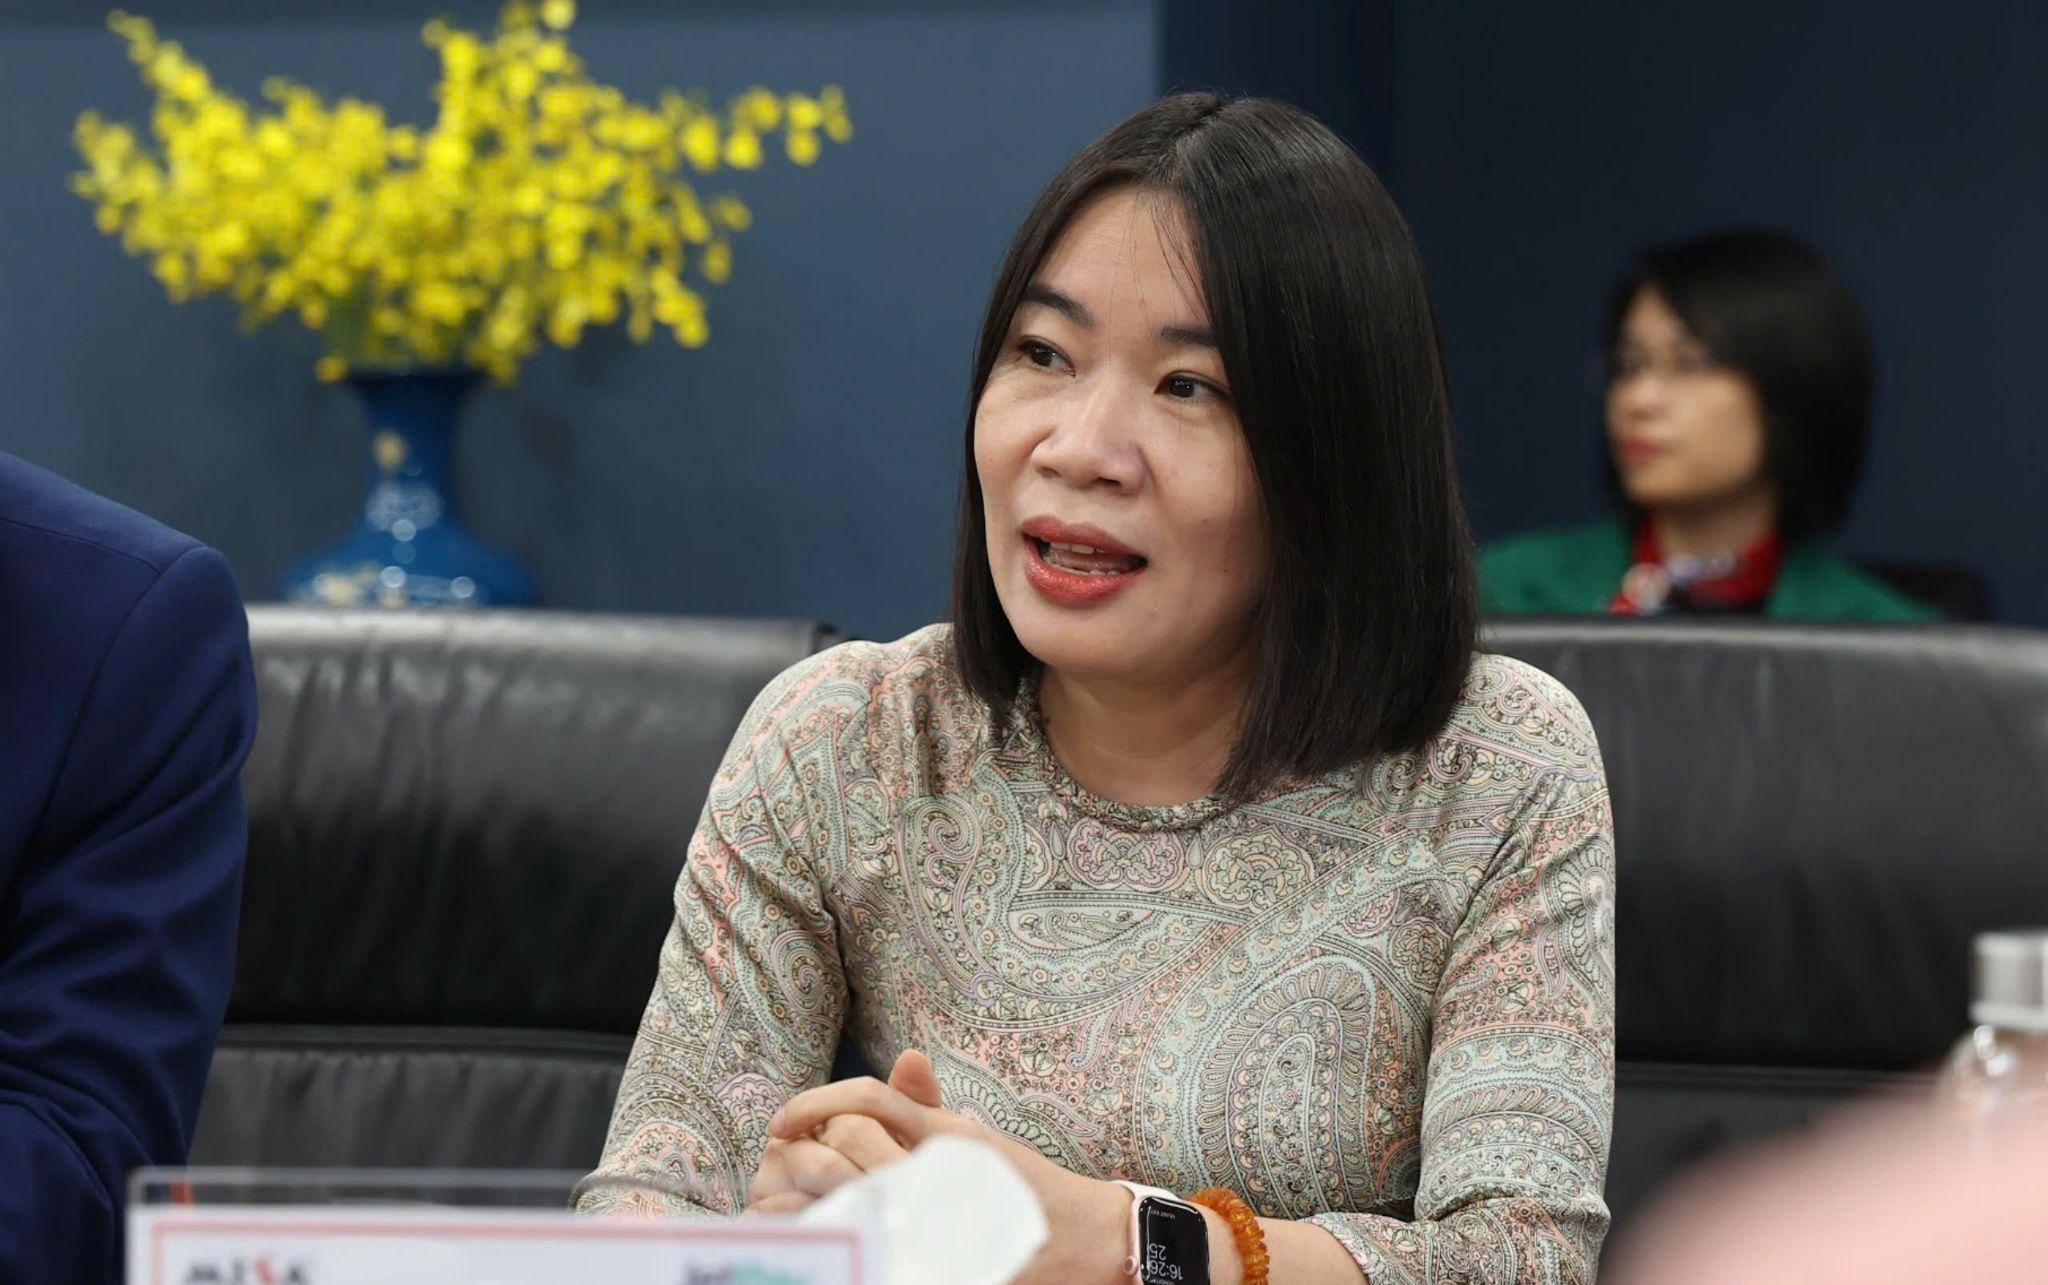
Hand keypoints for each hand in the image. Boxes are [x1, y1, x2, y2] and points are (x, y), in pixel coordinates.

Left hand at [764, 1050, 1133, 1283]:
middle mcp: (939, 1159)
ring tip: (784, 1206)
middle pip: (845, 1141)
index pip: (863, 1101)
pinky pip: (867, 1231)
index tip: (780, 1130)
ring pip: (847, 1186)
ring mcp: (934, 1203)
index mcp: (942, 1129)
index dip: (811, 1112)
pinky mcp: (933, 1244)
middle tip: (771, 1171)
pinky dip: (834, 1227)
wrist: (1082, 1238)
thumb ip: (927, 1104)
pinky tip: (821, 1230)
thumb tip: (907, 1056)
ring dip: (803, 1196)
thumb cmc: (1022, 1187)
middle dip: (797, 1157)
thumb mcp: (971, 1137)